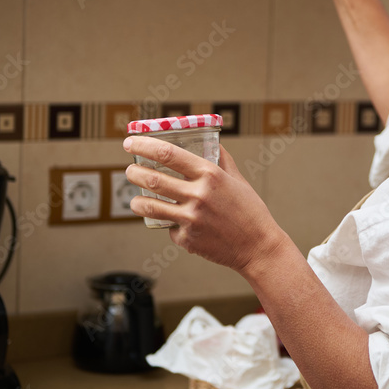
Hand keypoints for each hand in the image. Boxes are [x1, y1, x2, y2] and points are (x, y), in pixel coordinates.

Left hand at [123, 138, 286, 275]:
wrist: (258, 246)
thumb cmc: (250, 211)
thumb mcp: (238, 180)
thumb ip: (221, 160)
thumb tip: (210, 142)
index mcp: (210, 174)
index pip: (168, 153)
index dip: (143, 145)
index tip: (130, 142)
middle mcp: (198, 194)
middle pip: (152, 179)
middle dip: (134, 172)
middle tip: (131, 171)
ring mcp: (190, 218)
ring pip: (149, 206)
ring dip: (136, 202)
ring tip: (136, 200)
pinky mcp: (187, 239)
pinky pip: (169, 228)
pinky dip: (168, 225)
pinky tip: (176, 224)